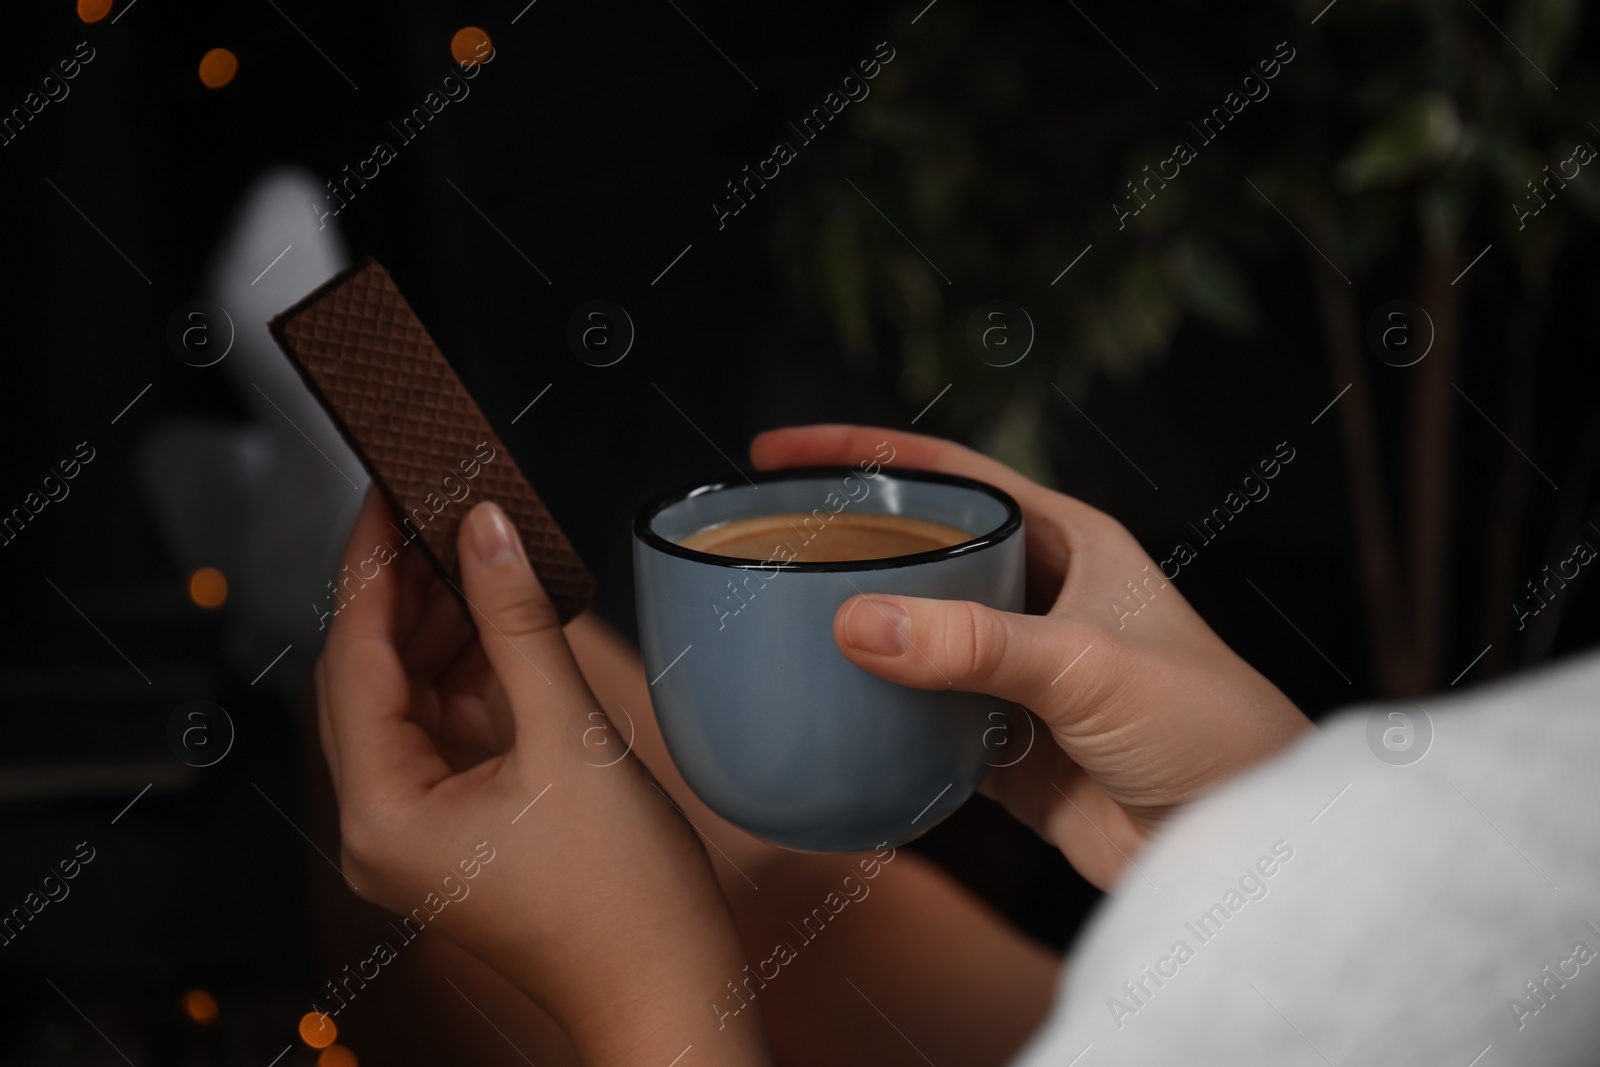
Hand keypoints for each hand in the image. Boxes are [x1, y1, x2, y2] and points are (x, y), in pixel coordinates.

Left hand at [316, 489, 769, 1064]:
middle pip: (372, 677)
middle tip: (439, 507)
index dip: (370, 567)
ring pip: (410, 700)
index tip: (385, 493)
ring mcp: (419, 831)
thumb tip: (486, 530)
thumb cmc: (624, 897)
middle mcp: (381, 826)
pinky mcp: (460, 830)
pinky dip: (471, 673)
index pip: (353, 659)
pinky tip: (503, 621)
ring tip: (477, 551)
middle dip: (408, 590)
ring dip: (442, 628)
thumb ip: (518, 622)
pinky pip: (447, 730)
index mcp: (382, 813)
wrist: (670, 989)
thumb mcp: (567, 735)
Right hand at [749, 425, 1311, 890]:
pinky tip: (822, 722)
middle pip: (919, 553)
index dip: (863, 453)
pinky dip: (872, 724)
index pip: (949, 475)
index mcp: (1066, 543)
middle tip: (761, 548)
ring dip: (852, 639)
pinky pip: (918, 724)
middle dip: (843, 547)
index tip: (780, 449)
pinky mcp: (1003, 749)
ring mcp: (1014, 675)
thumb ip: (975, 645)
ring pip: (912, 640)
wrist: (1243, 846)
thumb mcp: (1090, 667)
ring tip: (769, 633)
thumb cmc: (1209, 729)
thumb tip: (859, 624)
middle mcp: (1035, 597)